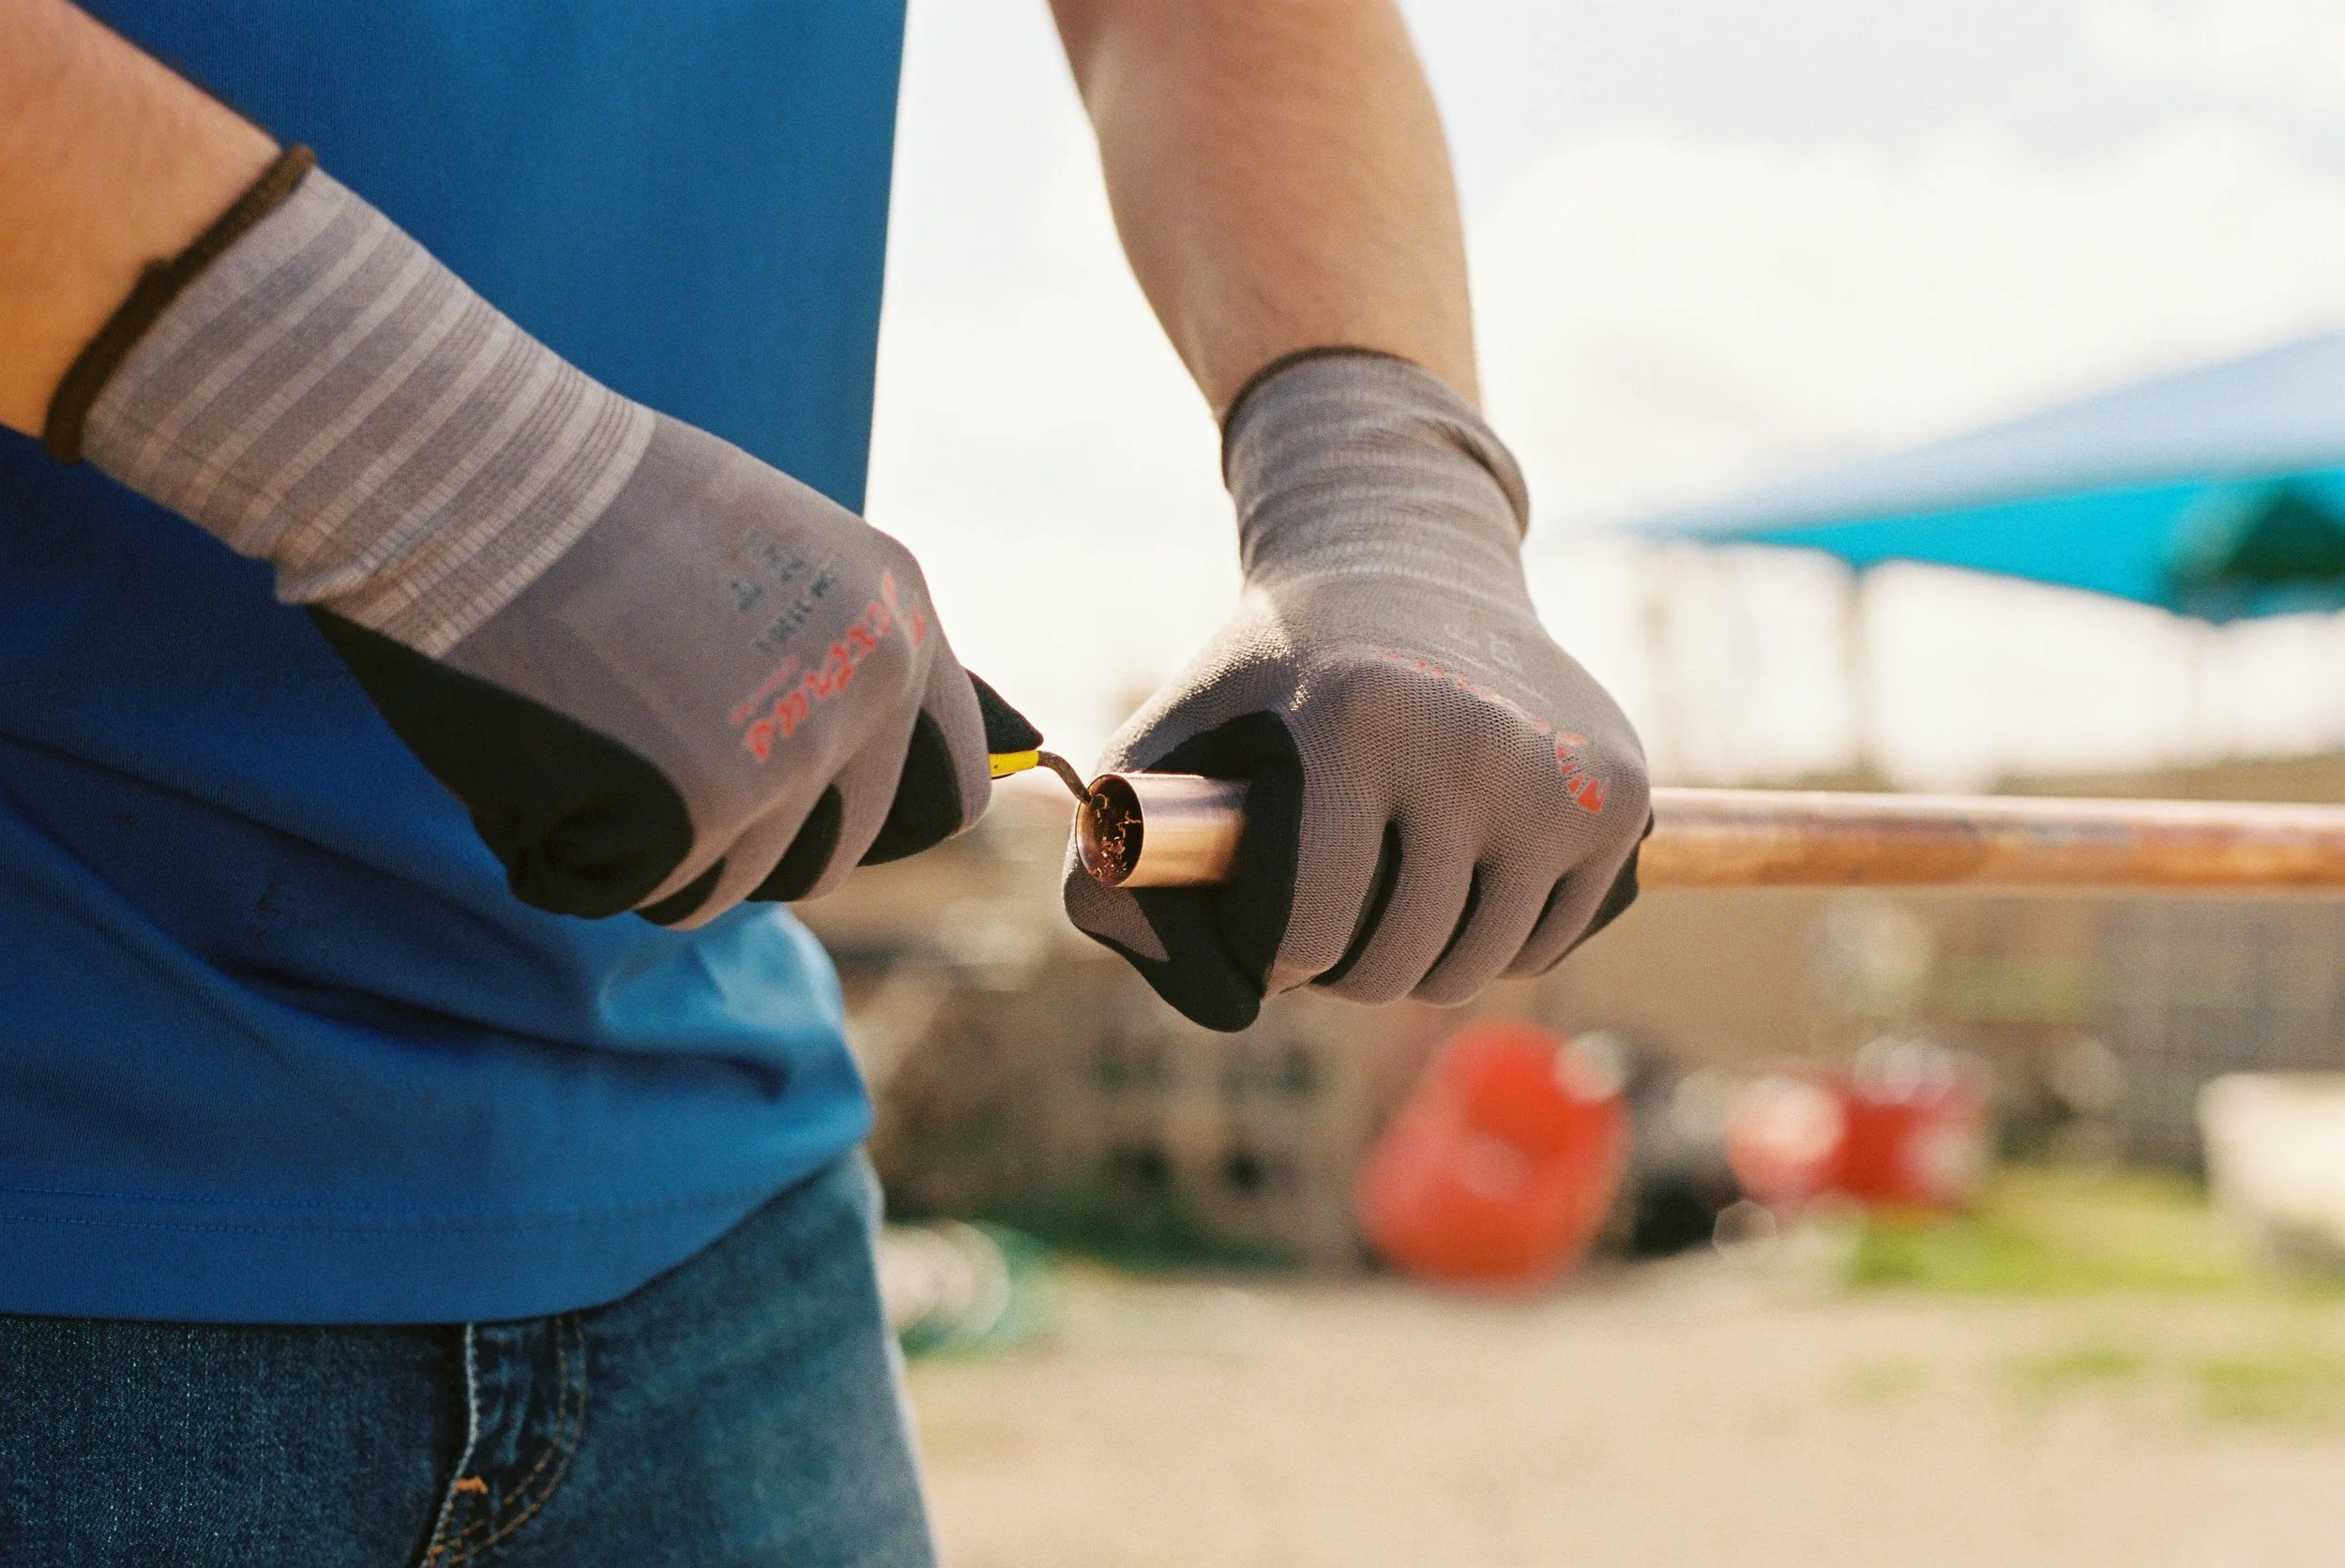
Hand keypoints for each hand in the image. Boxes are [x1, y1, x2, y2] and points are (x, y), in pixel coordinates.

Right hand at [57, 153, 987, 924]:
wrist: (460, 466)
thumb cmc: (582, 499)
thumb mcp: (775, 556)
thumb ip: (865, 657)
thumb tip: (1028, 741)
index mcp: (899, 619)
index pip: (949, 789)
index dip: (860, 816)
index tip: (782, 797)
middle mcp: (869, 689)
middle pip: (825, 858)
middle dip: (731, 838)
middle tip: (633, 742)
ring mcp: (787, 756)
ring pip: (717, 887)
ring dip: (632, 841)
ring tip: (570, 721)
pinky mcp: (692, 812)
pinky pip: (613, 887)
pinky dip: (550, 846)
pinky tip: (521, 745)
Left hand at [1064, 351, 1648, 1029]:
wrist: (1405, 565)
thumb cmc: (1267, 678)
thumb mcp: (1162, 750)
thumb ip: (1110, 887)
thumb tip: (1234, 1015)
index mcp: (1352, 723)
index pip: (1307, 936)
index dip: (1265, 950)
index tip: (1257, 908)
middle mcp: (1473, 742)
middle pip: (1392, 969)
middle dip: (1336, 966)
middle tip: (1318, 902)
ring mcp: (1559, 774)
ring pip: (1474, 974)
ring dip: (1412, 961)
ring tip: (1377, 886)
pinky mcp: (1621, 797)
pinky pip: (1543, 947)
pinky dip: (1489, 939)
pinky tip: (1451, 868)